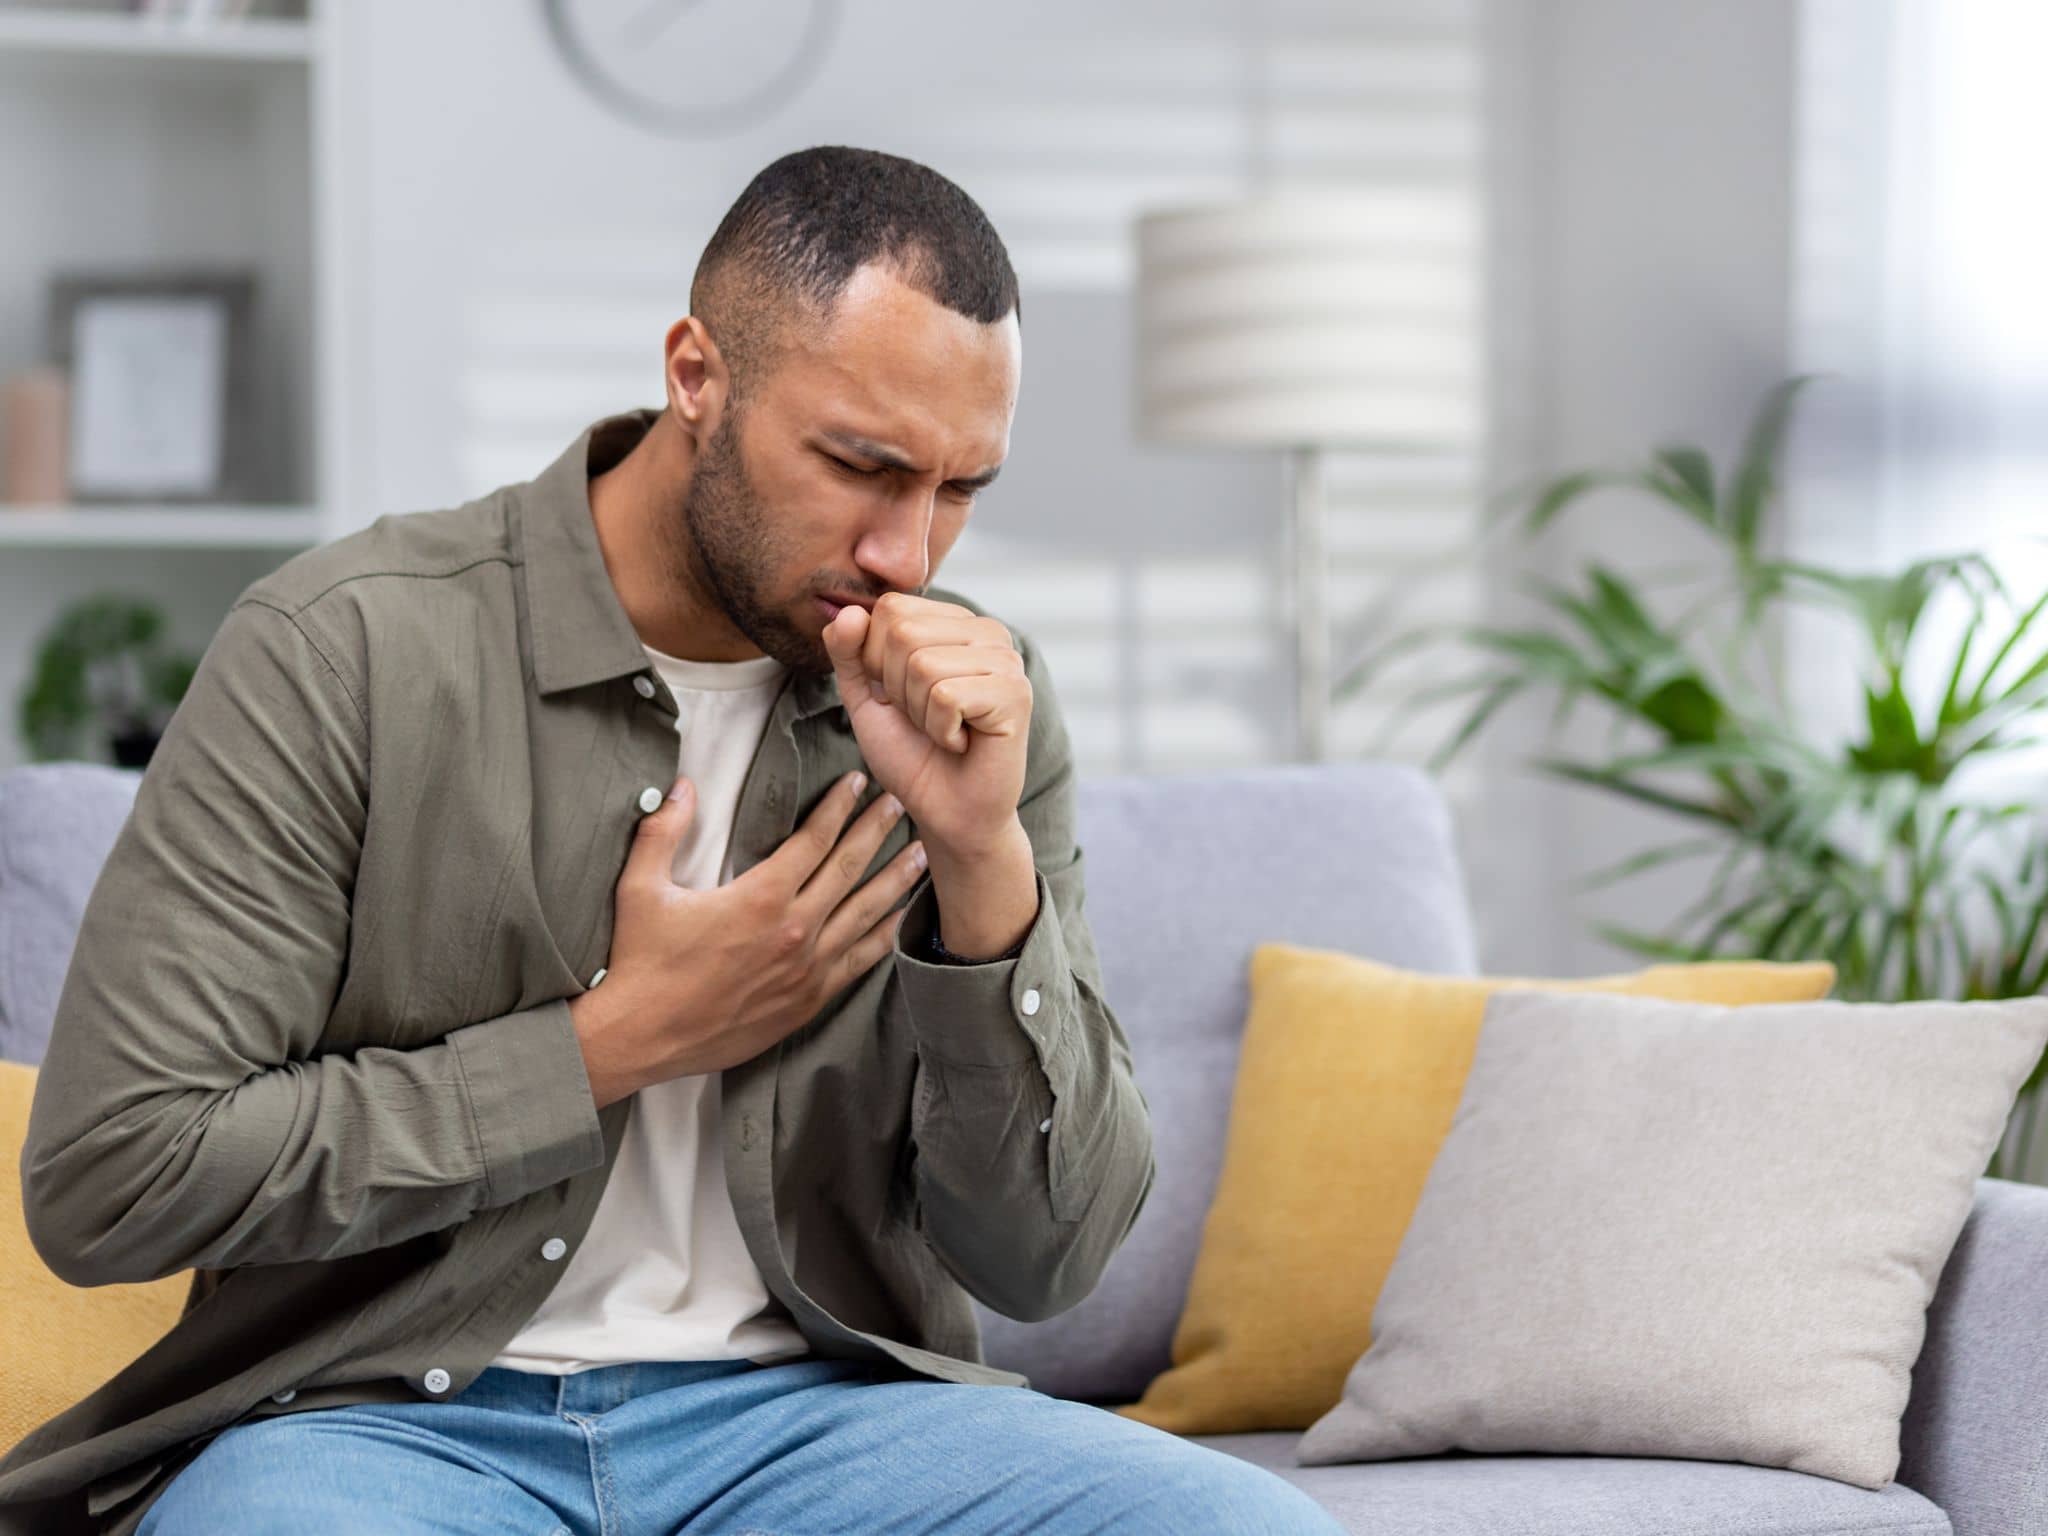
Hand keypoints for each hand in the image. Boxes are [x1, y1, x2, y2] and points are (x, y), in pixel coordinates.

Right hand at [572, 769, 926, 1105]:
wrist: (642, 1037)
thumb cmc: (640, 962)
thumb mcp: (640, 887)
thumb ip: (663, 831)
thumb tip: (682, 784)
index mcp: (759, 897)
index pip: (813, 840)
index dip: (838, 807)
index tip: (857, 783)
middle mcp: (793, 930)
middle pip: (849, 869)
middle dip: (877, 832)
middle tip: (901, 805)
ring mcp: (806, 969)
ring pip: (865, 914)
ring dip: (895, 880)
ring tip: (920, 855)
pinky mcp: (808, 1001)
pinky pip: (859, 962)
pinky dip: (884, 936)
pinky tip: (901, 920)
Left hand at [822, 592, 1029, 855]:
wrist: (948, 812)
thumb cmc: (911, 753)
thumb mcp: (866, 697)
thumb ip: (849, 652)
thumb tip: (848, 612)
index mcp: (954, 621)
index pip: (891, 608)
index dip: (877, 661)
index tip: (904, 697)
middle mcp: (986, 631)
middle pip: (904, 633)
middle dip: (897, 688)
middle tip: (925, 718)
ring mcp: (1007, 660)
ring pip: (923, 665)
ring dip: (919, 713)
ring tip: (945, 731)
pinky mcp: (1016, 693)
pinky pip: (946, 696)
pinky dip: (941, 731)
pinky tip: (962, 742)